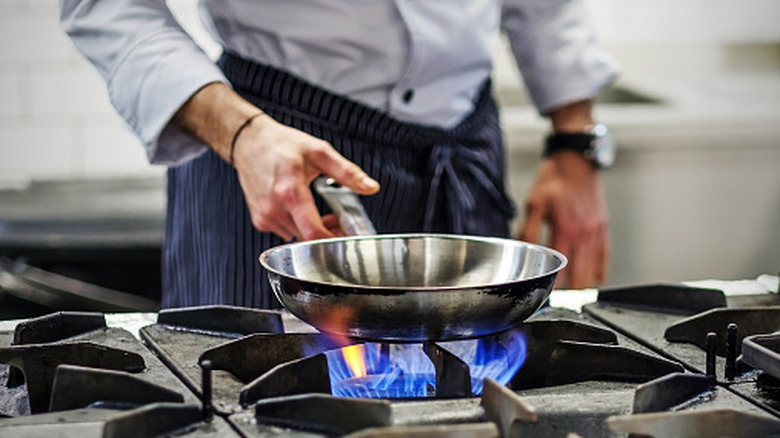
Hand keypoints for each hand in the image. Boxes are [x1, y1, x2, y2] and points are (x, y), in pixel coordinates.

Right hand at [232, 114, 378, 240]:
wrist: (248, 142)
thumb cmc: (281, 145)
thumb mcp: (319, 152)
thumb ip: (347, 172)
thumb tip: (371, 187)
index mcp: (290, 192)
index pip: (314, 233)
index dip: (334, 240)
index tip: (346, 236)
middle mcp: (274, 208)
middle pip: (307, 239)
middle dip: (327, 234)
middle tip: (337, 220)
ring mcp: (265, 217)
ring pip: (297, 238)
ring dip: (311, 231)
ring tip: (319, 212)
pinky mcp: (260, 220)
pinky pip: (284, 233)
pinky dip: (297, 227)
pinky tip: (301, 211)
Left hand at [516, 151, 609, 287]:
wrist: (577, 161)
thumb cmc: (555, 179)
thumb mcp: (534, 203)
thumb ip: (527, 230)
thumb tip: (520, 251)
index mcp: (566, 229)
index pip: (561, 269)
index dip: (554, 287)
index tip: (547, 298)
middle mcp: (585, 234)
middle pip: (581, 276)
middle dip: (571, 294)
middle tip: (560, 304)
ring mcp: (597, 232)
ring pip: (595, 270)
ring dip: (584, 286)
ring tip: (573, 299)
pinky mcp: (603, 228)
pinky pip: (604, 258)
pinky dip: (598, 272)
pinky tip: (591, 281)